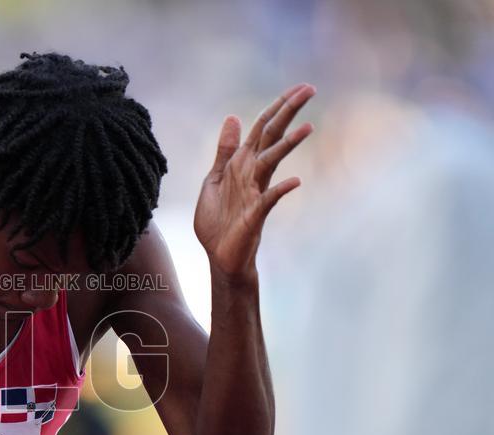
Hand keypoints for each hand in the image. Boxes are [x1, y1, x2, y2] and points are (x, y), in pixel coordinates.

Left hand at [193, 83, 315, 281]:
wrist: (219, 255)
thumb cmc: (218, 220)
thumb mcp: (215, 178)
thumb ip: (225, 150)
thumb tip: (233, 117)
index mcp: (243, 163)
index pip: (263, 129)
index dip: (277, 107)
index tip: (298, 87)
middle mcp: (253, 173)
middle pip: (273, 137)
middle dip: (289, 112)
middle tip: (311, 88)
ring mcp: (256, 192)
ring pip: (273, 162)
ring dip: (289, 145)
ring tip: (308, 127)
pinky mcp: (255, 214)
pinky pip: (270, 199)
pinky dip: (281, 190)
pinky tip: (295, 181)